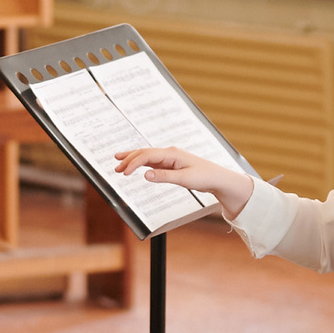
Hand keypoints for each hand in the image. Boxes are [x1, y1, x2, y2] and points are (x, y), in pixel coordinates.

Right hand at [111, 147, 255, 217]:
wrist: (217, 178)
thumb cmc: (203, 177)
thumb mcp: (184, 179)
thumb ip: (164, 177)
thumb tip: (145, 175)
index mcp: (172, 154)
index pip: (147, 155)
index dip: (133, 163)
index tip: (124, 173)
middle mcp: (169, 153)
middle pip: (144, 152)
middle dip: (128, 159)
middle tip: (115, 167)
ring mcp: (169, 158)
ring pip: (147, 156)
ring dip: (133, 160)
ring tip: (119, 163)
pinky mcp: (171, 163)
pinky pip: (152, 161)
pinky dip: (141, 163)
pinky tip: (135, 167)